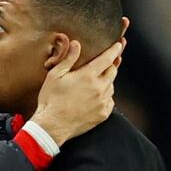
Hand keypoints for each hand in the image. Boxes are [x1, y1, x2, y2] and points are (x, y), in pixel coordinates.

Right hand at [31, 26, 127, 145]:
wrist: (52, 126)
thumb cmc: (51, 100)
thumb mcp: (55, 75)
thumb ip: (68, 58)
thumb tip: (76, 43)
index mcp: (88, 76)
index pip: (107, 59)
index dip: (114, 50)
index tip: (119, 45)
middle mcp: (99, 88)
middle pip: (113, 72)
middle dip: (111, 65)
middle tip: (108, 62)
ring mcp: (102, 102)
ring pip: (111, 87)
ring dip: (107, 82)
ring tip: (96, 82)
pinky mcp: (102, 115)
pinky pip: (109, 102)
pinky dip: (105, 97)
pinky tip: (95, 98)